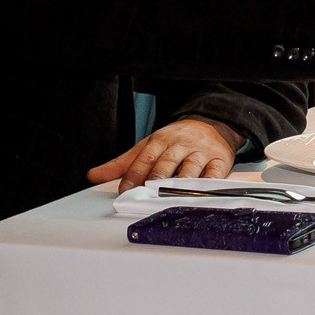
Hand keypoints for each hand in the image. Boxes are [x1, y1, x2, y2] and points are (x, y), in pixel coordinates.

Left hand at [87, 117, 244, 189]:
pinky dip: (211, 181)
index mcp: (160, 141)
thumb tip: (94, 175)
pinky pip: (216, 172)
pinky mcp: (219, 160)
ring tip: (176, 189)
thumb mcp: (147, 146)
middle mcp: (180, 146)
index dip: (135, 173)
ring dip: (184, 178)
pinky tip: (204, 189)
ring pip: (191, 166)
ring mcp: (200, 153)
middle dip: (159, 174)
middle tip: (150, 188)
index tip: (126, 188)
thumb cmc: (176, 141)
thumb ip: (122, 164)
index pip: (145, 158)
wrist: (211, 124)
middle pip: (167, 161)